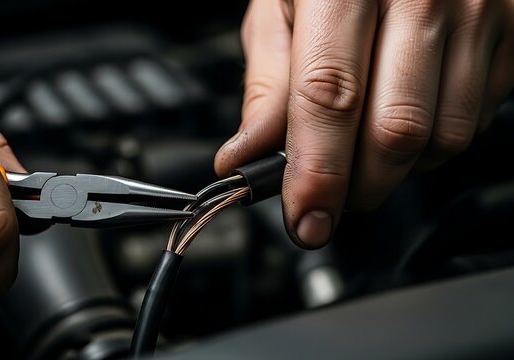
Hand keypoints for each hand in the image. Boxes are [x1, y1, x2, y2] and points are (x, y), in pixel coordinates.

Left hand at [215, 0, 513, 248]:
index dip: (317, 173)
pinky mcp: (510, 31)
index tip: (306, 220)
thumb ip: (269, 83)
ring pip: (443, 137)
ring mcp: (477, 10)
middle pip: (394, 132)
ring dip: (397, 170)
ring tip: (364, 152)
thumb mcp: (282, 5)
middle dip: (357, 187)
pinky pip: (478, 118)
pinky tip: (406, 118)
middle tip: (330, 197)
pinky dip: (435, 142)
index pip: (331, 98)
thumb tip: (248, 154)